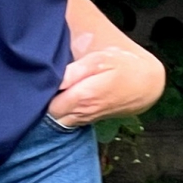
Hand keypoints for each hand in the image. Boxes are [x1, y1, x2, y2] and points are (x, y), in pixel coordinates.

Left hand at [47, 30, 165, 127]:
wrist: (145, 84)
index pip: (47, 105)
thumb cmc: (121, 66)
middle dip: (42, 103)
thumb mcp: (98, 61)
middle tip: (39, 85)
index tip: (37, 81)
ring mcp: (85, 119)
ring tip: (48, 91)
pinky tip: (61, 98)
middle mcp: (81, 113)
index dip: (39, 93)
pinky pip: (68, 121)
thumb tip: (53, 80)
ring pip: (58, 121)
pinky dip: (61, 113)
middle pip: (50, 115)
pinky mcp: (88, 120)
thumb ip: (74, 72)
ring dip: (51, 109)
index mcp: (82, 98)